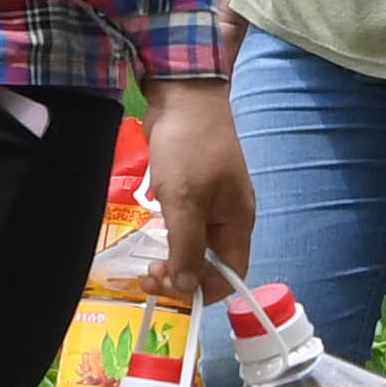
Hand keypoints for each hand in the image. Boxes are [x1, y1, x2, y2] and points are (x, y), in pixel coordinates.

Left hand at [137, 78, 253, 300]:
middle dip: (182, 277)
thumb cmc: (189, 149)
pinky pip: (186, 227)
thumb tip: (186, 287)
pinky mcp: (195, 191)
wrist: (185, 97)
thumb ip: (187, 248)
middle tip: (149, 275)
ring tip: (147, 263)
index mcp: (237, 224)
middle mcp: (229, 219)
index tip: (167, 285)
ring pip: (196, 247)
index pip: (230, 276)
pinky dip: (170, 238)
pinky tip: (152, 237)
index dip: (201, 290)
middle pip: (211, 266)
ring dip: (173, 260)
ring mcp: (212, 204)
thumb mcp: (185, 201)